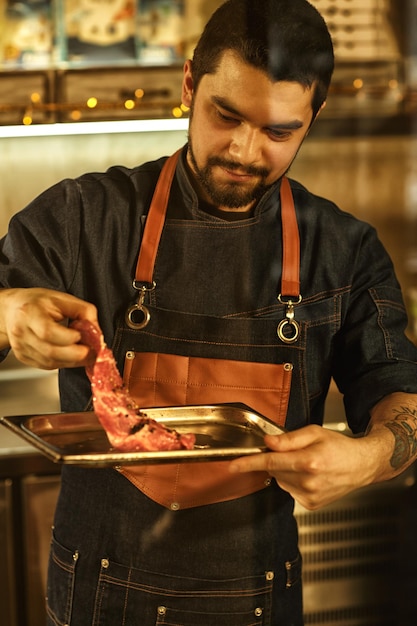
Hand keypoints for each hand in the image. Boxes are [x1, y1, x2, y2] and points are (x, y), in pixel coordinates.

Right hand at [0, 287, 98, 369]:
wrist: (12, 310)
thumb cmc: (36, 302)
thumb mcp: (61, 298)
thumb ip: (83, 311)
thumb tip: (96, 330)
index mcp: (30, 313)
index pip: (48, 332)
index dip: (69, 337)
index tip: (82, 335)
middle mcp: (22, 332)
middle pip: (51, 351)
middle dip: (76, 354)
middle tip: (91, 351)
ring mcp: (21, 347)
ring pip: (51, 362)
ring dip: (73, 361)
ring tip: (84, 353)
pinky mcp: (24, 358)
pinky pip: (48, 366)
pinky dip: (64, 363)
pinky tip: (71, 356)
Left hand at [229, 425, 375, 509]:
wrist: (361, 465)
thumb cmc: (339, 446)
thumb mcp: (314, 432)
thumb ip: (288, 438)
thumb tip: (268, 442)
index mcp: (308, 462)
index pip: (270, 462)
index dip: (249, 463)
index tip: (233, 465)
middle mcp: (308, 482)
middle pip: (274, 470)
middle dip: (277, 460)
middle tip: (295, 452)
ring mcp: (309, 496)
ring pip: (280, 481)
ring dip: (285, 471)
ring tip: (307, 464)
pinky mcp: (310, 505)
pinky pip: (290, 490)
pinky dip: (293, 482)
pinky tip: (309, 476)